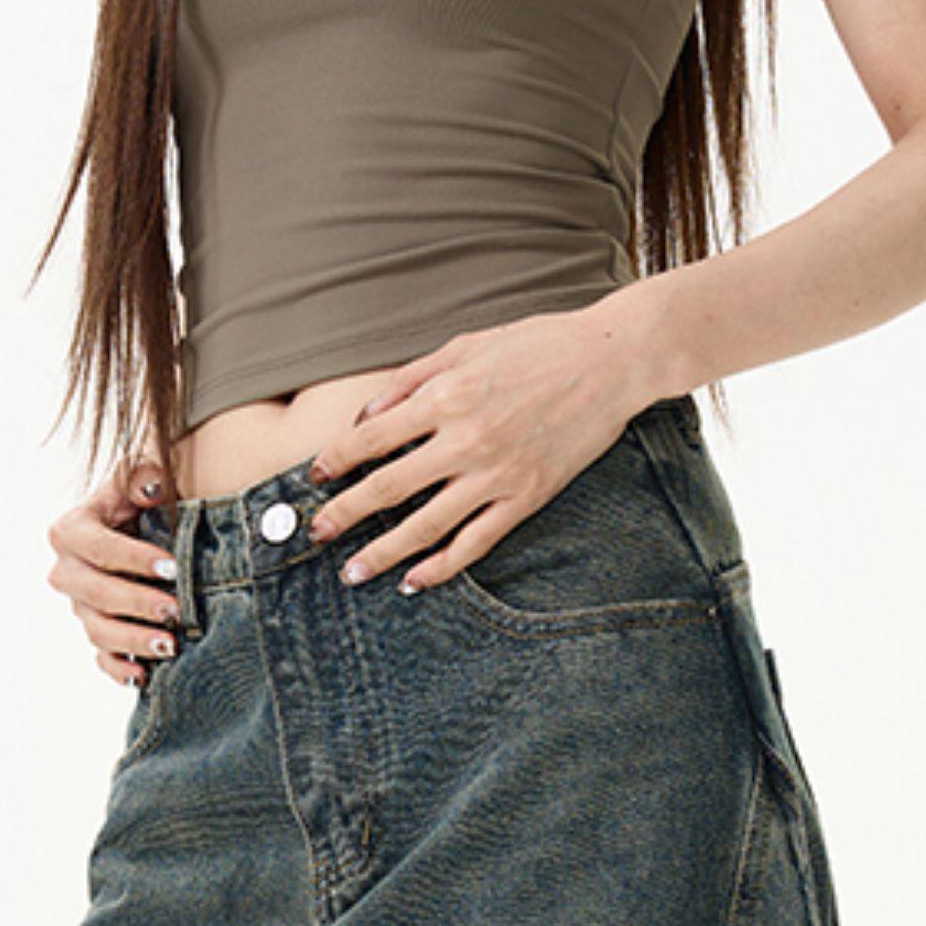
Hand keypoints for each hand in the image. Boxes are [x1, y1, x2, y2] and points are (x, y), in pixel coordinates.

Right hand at [47, 454, 178, 688]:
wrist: (144, 525)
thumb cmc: (144, 497)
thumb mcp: (142, 476)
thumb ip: (144, 476)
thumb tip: (151, 489)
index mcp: (72, 530)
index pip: (98, 548)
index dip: (133, 559)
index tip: (171, 566)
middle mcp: (68, 571)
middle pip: (95, 594)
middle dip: (137, 604)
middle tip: (175, 609)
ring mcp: (80, 606)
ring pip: (98, 630)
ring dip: (133, 641)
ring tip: (170, 644)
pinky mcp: (97, 632)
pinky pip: (101, 659)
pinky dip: (119, 670)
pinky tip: (144, 676)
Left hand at [304, 302, 672, 589]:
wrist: (610, 361)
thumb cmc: (537, 345)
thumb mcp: (466, 345)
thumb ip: (411, 380)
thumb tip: (365, 416)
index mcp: (446, 397)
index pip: (372, 438)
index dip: (336, 460)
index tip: (314, 477)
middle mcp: (465, 440)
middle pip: (388, 488)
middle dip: (345, 514)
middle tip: (316, 534)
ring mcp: (496, 475)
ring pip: (426, 526)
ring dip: (383, 554)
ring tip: (352, 573)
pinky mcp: (525, 498)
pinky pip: (475, 542)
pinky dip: (441, 566)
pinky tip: (414, 580)